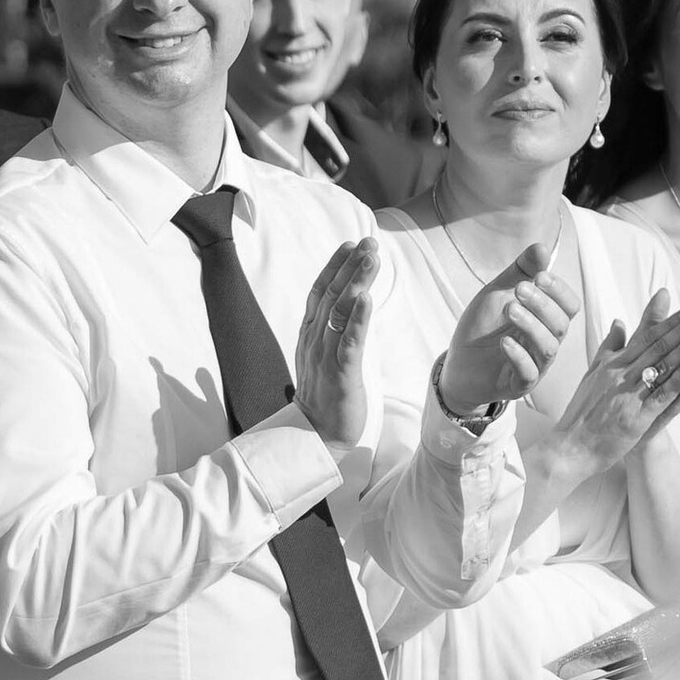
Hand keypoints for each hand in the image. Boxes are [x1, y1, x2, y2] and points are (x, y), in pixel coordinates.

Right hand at [293, 237, 375, 447]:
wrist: (317, 436)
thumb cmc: (324, 397)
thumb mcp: (322, 358)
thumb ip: (328, 333)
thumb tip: (344, 309)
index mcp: (308, 336)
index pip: (319, 292)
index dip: (334, 266)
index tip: (350, 244)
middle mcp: (313, 341)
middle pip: (330, 294)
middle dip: (350, 266)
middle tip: (368, 242)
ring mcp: (325, 356)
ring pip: (340, 312)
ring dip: (356, 282)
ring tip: (371, 258)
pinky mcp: (340, 374)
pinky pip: (349, 342)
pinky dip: (358, 319)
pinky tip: (367, 298)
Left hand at [439, 243, 580, 413]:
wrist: (457, 363)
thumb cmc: (483, 327)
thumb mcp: (498, 293)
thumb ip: (520, 272)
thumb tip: (541, 247)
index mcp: (546, 320)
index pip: (568, 305)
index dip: (559, 291)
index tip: (539, 276)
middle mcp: (546, 342)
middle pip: (561, 325)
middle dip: (542, 305)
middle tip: (520, 290)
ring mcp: (535, 365)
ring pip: (548, 347)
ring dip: (531, 326)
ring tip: (510, 310)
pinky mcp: (518, 385)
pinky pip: (528, 373)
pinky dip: (518, 355)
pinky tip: (504, 342)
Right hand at [545, 286, 679, 479]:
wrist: (570, 447)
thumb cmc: (581, 414)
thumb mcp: (592, 374)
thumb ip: (608, 348)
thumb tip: (619, 322)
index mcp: (611, 365)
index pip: (645, 338)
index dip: (669, 323)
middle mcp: (620, 375)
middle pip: (657, 346)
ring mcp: (629, 395)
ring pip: (661, 366)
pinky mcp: (637, 416)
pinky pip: (660, 394)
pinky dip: (677, 378)